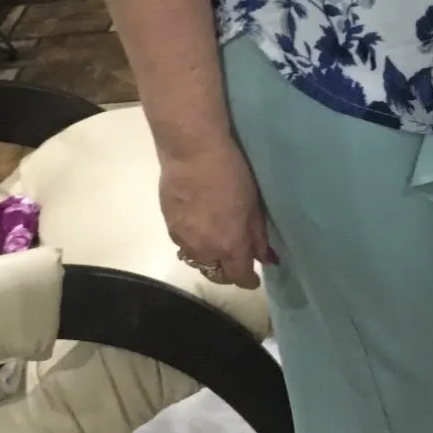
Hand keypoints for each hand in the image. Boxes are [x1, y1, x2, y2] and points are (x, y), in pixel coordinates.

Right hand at [160, 138, 272, 292]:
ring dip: (209, 259)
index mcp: (229, 246)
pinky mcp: (169, 225)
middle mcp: (204, 250)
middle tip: (236, 260)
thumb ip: (257, 236)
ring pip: (197, 262)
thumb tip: (264, 258)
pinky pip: (183, 245)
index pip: (239, 277)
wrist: (191, 152)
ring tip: (216, 245)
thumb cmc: (231, 174)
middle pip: (215, 274)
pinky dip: (193, 244)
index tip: (254, 277)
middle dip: (228, 272)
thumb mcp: (253, 205)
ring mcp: (183, 239)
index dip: (248, 280)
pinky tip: (198, 229)